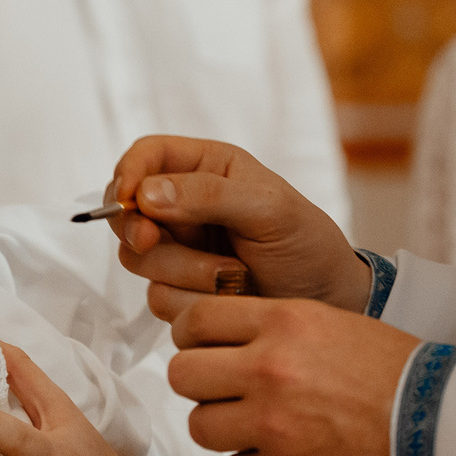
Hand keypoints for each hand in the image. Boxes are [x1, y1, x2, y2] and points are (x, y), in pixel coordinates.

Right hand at [104, 136, 369, 318]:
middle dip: (138, 229)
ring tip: (233, 274)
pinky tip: (229, 295)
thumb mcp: (268, 208)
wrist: (327, 300)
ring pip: (139, 257)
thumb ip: (209, 195)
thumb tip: (145, 194)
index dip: (128, 172)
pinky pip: (158, 294)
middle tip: (150, 240)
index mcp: (206, 168)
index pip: (146, 155)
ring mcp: (179, 248)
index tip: (128, 199)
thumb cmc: (306, 244)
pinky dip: (191, 299)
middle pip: (128, 210)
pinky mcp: (180, 287)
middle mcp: (185, 205)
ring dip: (182, 270)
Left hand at [166, 295, 419, 455]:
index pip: (197, 318)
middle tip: (230, 394)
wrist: (449, 429)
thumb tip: (232, 340)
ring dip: (224, 431)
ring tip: (259, 430)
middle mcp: (270, 367)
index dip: (193, 337)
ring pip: (201, 426)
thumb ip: (280, 329)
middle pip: (184, 374)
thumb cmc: (403, 376)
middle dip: (202, 387)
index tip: (205, 349)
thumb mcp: (339, 326)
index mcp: (286, 321)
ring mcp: (273, 422)